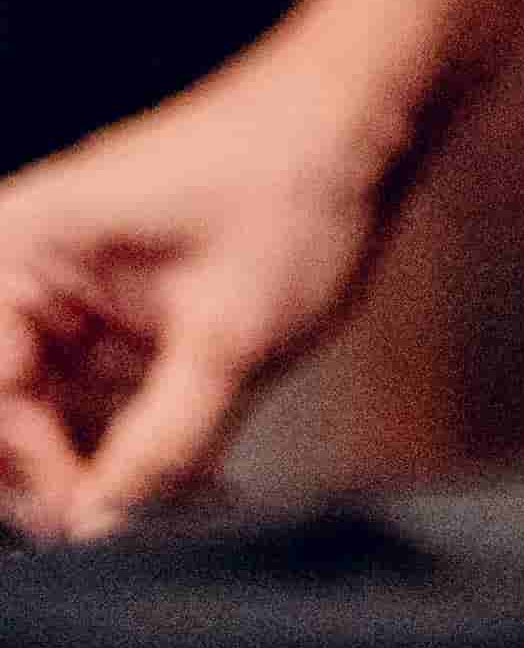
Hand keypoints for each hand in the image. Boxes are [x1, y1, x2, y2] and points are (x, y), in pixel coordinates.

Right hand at [0, 27, 409, 535]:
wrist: (363, 117)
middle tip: (143, 522)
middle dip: (71, 484)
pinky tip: (192, 481)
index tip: (100, 519)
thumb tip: (102, 530)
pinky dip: (133, 454)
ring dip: (107, 478)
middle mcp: (23, 273)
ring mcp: (64, 302)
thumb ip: (159, 446)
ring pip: (48, 432)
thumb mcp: (229, 335)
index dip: (37, 474)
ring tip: (186, 501)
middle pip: (6, 424)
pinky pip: (90, 414)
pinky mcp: (105, 323)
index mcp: (20, 249)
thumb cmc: (293, 180)